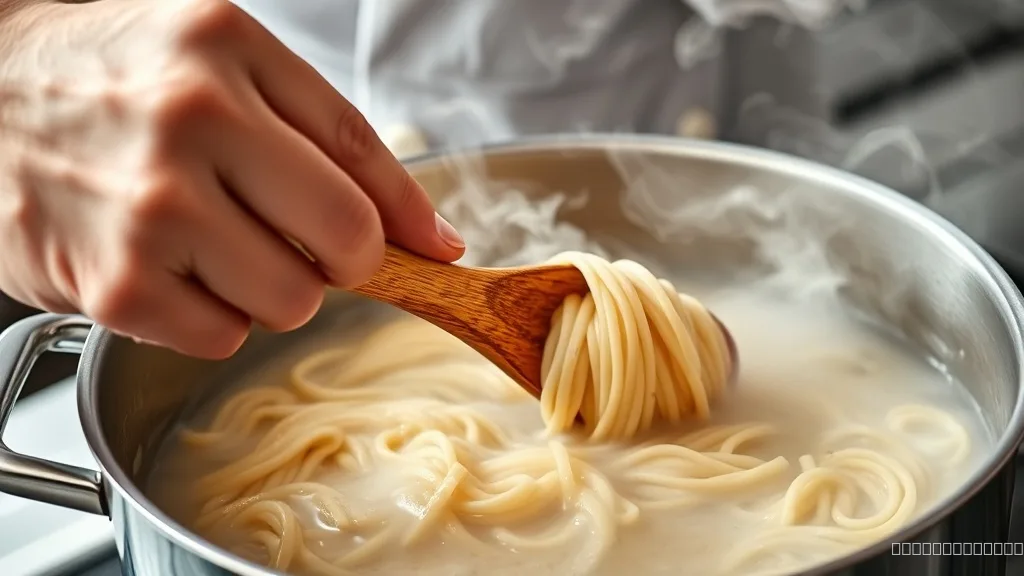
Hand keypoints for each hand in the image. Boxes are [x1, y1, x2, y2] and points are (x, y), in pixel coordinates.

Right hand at [0, 0, 464, 357]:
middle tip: (301, 242)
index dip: (410, 217)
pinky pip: (222, 337)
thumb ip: (327, 136)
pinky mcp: (113, 283)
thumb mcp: (220, 62)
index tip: (432, 249)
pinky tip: (170, 269)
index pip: (365, 154)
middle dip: (341, 259)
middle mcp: (190, 120)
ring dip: (270, 288)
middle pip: (346, 241)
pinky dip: (210, 317)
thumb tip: (429, 235)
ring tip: (213, 243)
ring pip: (291, 302)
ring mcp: (150, 206)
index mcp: (227, 50)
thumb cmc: (111, 79)